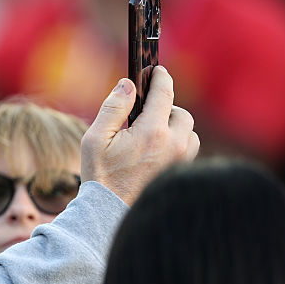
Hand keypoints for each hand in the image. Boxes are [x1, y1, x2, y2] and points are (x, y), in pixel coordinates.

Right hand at [81, 66, 198, 204]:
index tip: (157, 70)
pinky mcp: (181, 173)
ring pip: (189, 133)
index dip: (160, 77)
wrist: (111, 213)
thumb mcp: (95, 139)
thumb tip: (127, 84)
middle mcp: (173, 145)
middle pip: (181, 113)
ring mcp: (181, 161)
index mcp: (151, 132)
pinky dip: (177, 145)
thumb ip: (113, 108)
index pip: (164, 93)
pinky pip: (188, 151)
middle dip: (166, 108)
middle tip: (145, 114)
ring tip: (152, 135)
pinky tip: (156, 152)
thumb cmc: (101, 176)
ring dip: (174, 128)